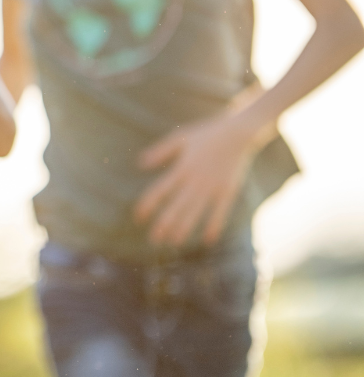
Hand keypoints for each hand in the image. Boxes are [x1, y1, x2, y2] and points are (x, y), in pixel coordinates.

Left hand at [135, 110, 269, 246]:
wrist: (239, 133)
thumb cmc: (206, 134)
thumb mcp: (180, 138)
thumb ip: (160, 151)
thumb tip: (140, 164)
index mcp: (181, 168)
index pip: (159, 190)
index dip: (148, 205)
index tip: (138, 217)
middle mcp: (196, 181)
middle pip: (176, 207)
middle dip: (164, 225)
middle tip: (153, 240)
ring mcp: (213, 187)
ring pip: (195, 213)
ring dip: (184, 229)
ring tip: (173, 242)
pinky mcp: (228, 191)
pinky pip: (220, 213)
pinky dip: (213, 226)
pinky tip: (207, 240)